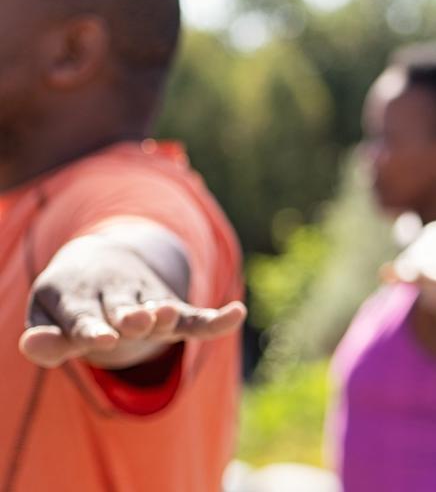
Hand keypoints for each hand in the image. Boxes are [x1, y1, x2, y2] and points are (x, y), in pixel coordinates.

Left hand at [19, 234, 244, 368]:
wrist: (97, 258)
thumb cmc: (69, 300)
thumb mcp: (48, 317)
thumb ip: (45, 339)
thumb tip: (30, 346)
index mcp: (75, 296)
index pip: (82, 318)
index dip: (91, 329)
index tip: (102, 339)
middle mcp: (113, 294)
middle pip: (123, 310)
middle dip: (131, 318)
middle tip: (136, 321)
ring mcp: (144, 300)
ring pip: (157, 311)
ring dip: (166, 314)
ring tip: (172, 315)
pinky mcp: (170, 307)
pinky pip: (194, 316)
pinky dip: (214, 319)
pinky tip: (237, 314)